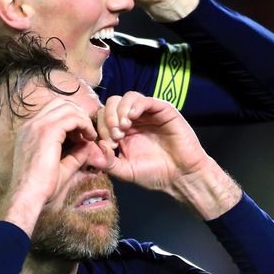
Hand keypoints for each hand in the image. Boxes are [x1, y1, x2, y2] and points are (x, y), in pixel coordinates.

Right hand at [8, 98, 97, 204]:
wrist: (27, 196)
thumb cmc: (40, 187)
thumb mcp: (61, 167)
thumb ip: (74, 155)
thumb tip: (88, 146)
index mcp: (29, 131)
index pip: (53, 111)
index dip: (71, 118)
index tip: (81, 135)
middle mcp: (31, 124)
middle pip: (61, 103)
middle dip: (78, 114)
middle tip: (87, 132)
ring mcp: (37, 126)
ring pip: (67, 107)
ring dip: (82, 119)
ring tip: (90, 135)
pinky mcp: (46, 131)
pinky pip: (71, 117)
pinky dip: (83, 124)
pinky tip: (89, 138)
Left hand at [100, 91, 241, 218]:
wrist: (181, 176)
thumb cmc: (155, 174)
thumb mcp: (126, 171)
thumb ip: (108, 162)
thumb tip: (92, 151)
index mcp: (122, 131)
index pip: (103, 117)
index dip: (100, 128)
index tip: (108, 145)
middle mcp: (134, 119)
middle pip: (112, 103)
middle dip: (108, 118)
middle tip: (114, 136)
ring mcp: (147, 113)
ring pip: (126, 97)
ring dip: (120, 110)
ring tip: (123, 128)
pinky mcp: (162, 110)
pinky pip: (145, 100)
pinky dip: (135, 105)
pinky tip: (132, 118)